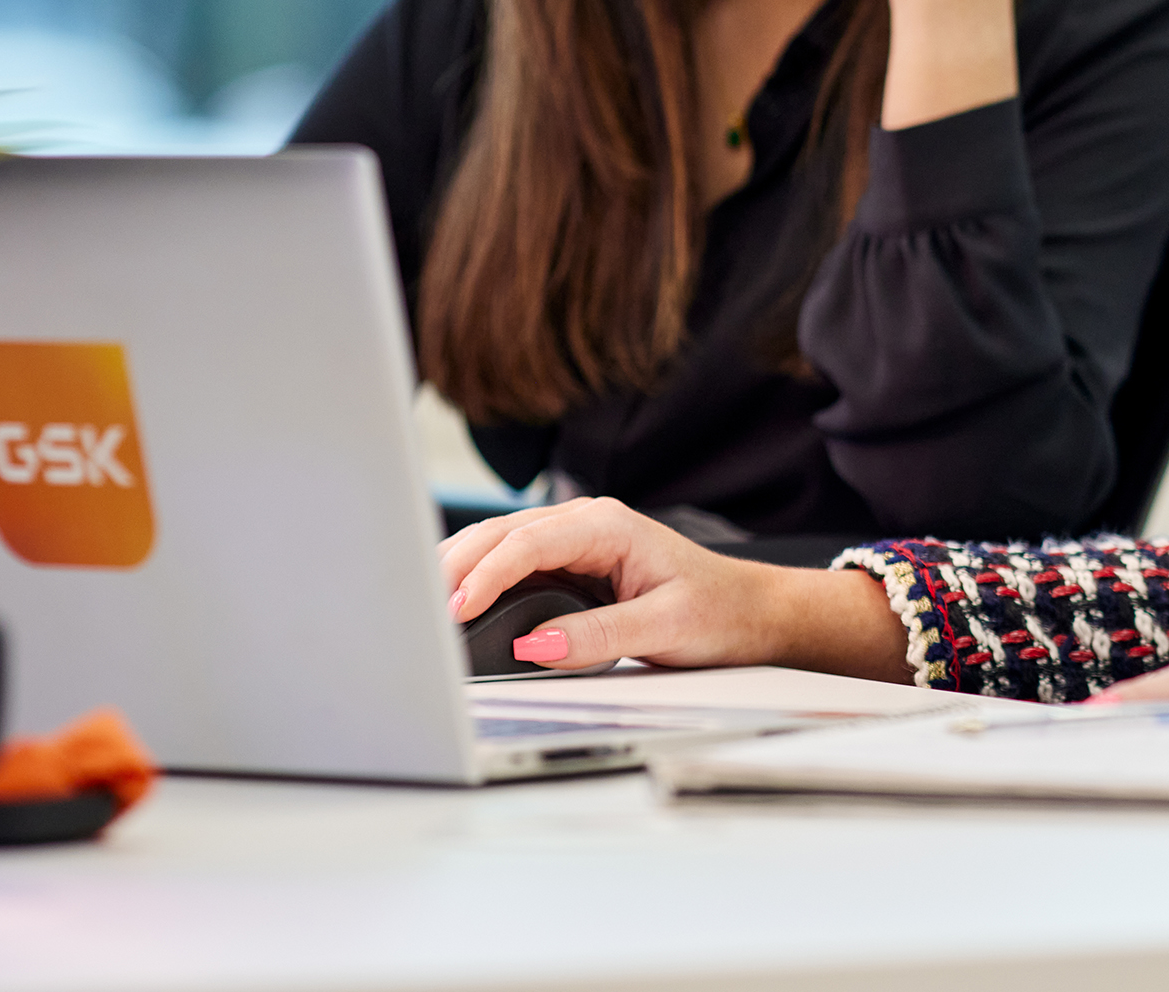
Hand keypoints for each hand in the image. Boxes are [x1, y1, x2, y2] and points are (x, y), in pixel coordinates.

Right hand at [438, 497, 906, 679]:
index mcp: (607, 525)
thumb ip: (598, 637)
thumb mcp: (663, 630)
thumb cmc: (717, 612)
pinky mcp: (569, 564)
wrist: (751, 612)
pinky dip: (478, 580)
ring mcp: (574, 541)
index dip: (485, 574)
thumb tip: (535, 645)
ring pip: (498, 545)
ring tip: (420, 608)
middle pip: (500, 535)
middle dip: (455, 568)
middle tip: (417, 612)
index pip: (528, 541)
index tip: (455, 610)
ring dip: (459, 571)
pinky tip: (453, 604)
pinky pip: (511, 564)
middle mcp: (585, 524)